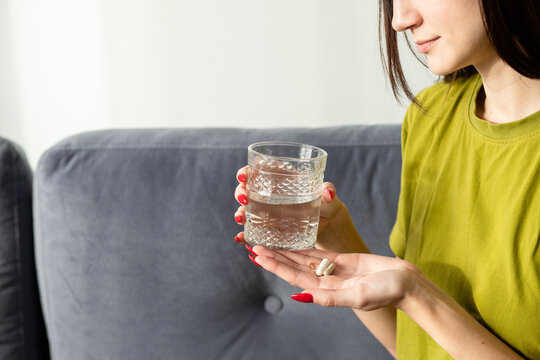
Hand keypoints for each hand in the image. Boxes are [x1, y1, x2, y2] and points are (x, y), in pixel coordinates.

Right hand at [233, 166, 342, 243]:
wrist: (327, 224)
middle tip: (244, 198)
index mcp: (280, 179)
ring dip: (239, 212)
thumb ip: (328, 191)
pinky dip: (244, 234)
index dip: (247, 171)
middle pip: (247, 188)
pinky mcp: (268, 228)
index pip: (258, 170)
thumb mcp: (327, 197)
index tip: (244, 175)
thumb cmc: (326, 203)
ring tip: (240, 218)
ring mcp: (266, 211)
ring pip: (246, 209)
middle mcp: (269, 194)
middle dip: (240, 192)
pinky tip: (240, 238)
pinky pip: (252, 230)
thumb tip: (328, 192)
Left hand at [250, 246, 421, 310]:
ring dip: (285, 252)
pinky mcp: (343, 261)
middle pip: (294, 267)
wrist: (407, 283)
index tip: (258, 256)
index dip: (275, 266)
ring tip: (267, 243)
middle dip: (274, 257)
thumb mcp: (357, 297)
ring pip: (304, 259)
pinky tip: (292, 242)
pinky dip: (304, 247)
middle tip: (253, 246)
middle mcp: (326, 281)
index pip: (294, 277)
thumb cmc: (386, 292)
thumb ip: (330, 298)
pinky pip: (319, 252)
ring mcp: (334, 270)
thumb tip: (301, 296)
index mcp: (327, 291)